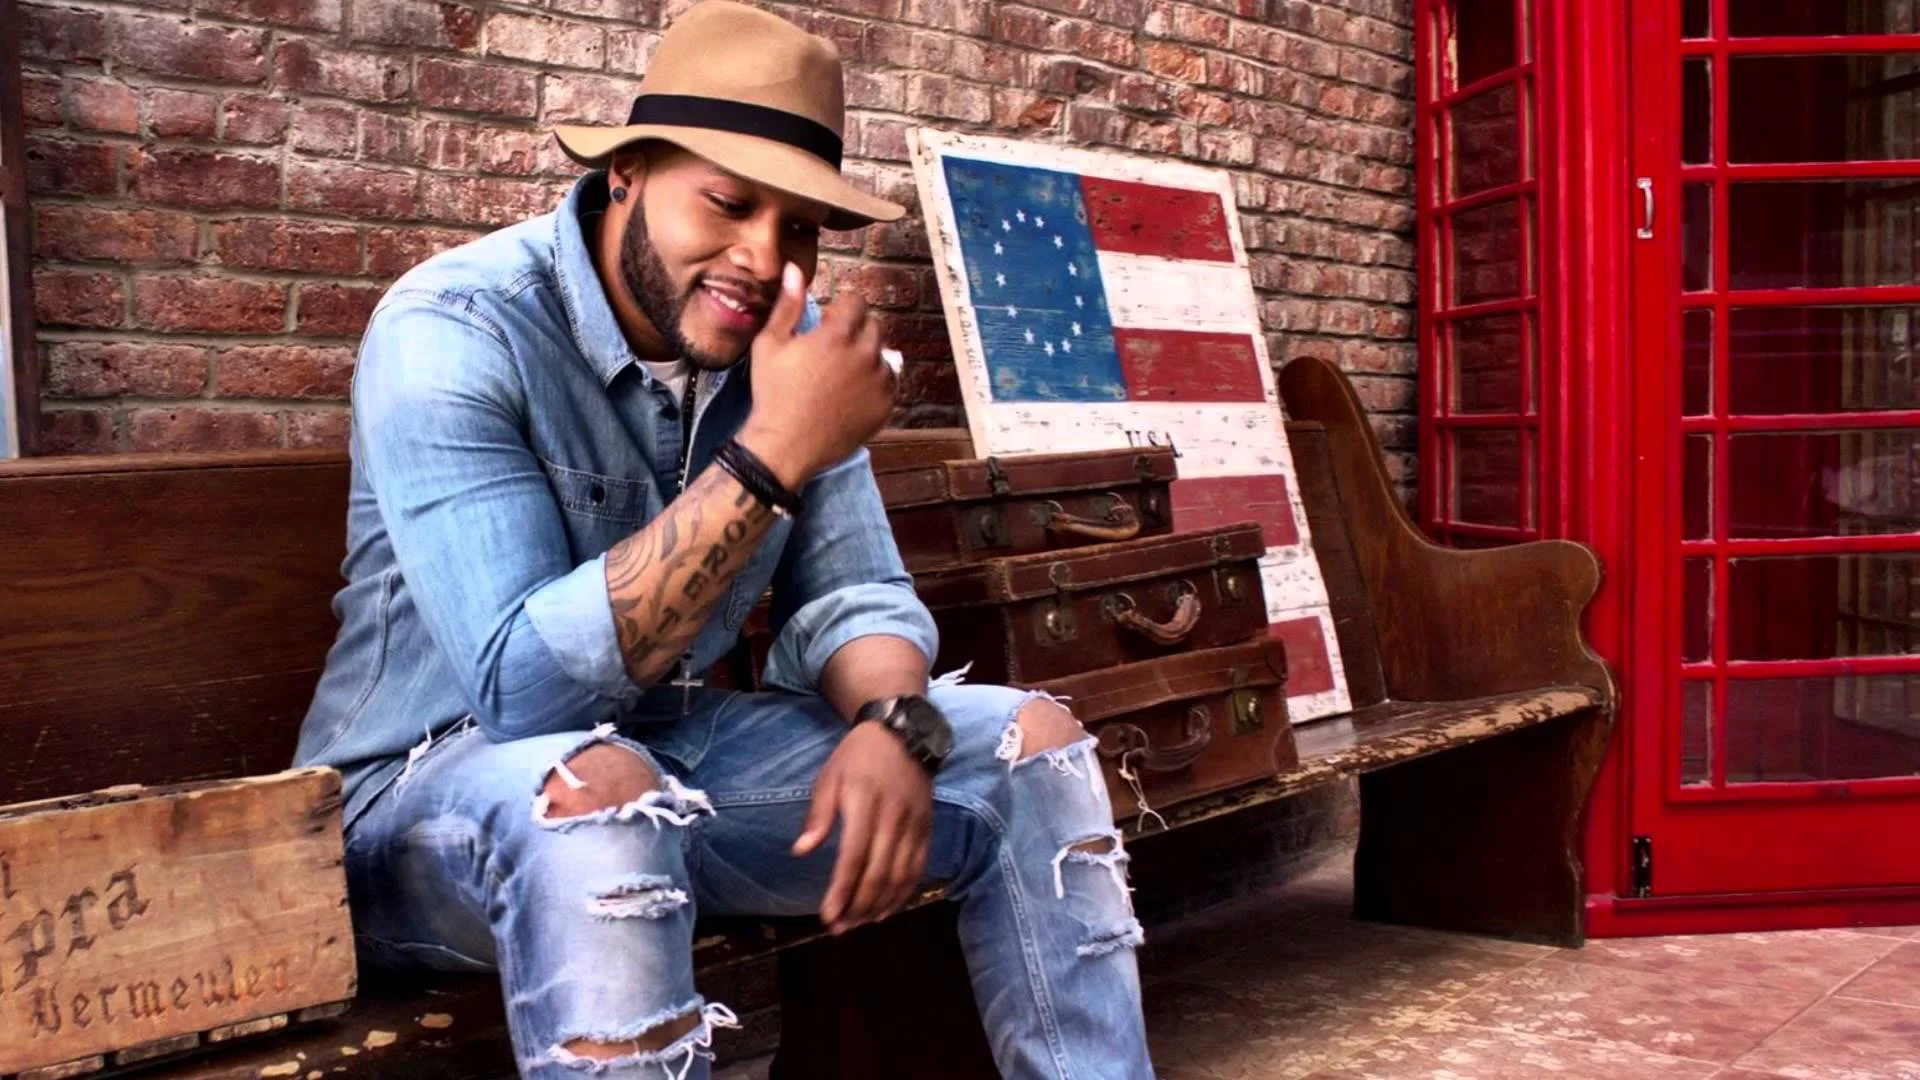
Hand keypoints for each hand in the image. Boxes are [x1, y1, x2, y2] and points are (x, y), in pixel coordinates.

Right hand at [739, 263, 894, 489]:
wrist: (786, 445)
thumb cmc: (774, 392)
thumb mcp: (771, 344)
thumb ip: (787, 304)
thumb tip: (795, 269)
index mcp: (839, 334)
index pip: (857, 302)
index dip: (840, 310)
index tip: (826, 325)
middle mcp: (866, 354)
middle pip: (874, 326)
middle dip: (856, 332)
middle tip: (832, 353)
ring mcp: (880, 381)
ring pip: (883, 355)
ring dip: (867, 358)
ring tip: (840, 377)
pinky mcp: (886, 405)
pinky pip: (889, 382)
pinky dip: (875, 384)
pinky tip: (850, 395)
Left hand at [791, 721, 933, 934]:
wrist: (903, 732)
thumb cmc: (857, 756)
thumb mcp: (829, 777)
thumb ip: (818, 815)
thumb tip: (801, 851)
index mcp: (864, 804)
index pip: (854, 857)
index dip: (841, 891)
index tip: (828, 916)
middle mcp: (893, 818)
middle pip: (879, 873)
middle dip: (859, 906)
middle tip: (841, 928)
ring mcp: (915, 824)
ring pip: (901, 876)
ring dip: (881, 905)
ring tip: (861, 923)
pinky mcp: (928, 828)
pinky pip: (919, 868)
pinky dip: (904, 893)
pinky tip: (888, 908)